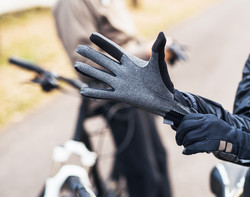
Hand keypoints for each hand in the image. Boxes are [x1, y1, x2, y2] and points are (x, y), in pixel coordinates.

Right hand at [74, 32, 192, 119]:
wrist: (165, 100)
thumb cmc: (163, 81)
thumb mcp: (158, 64)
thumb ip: (158, 49)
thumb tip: (162, 34)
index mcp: (131, 63)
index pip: (114, 50)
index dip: (104, 43)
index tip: (92, 35)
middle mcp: (123, 72)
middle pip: (104, 62)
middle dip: (91, 55)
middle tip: (78, 48)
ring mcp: (121, 84)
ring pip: (101, 76)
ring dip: (89, 71)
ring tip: (76, 65)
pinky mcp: (121, 96)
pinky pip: (105, 94)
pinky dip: (94, 93)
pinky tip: (83, 91)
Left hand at [176, 113, 249, 162]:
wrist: (235, 139)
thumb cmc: (220, 132)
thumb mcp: (211, 122)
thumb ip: (198, 123)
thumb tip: (181, 128)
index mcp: (206, 117)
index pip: (187, 118)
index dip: (180, 127)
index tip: (179, 133)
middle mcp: (207, 123)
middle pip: (185, 127)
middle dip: (179, 135)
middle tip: (179, 141)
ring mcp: (209, 133)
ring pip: (189, 137)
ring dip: (184, 144)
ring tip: (185, 147)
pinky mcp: (211, 143)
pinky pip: (195, 146)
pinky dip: (188, 150)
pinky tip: (186, 152)